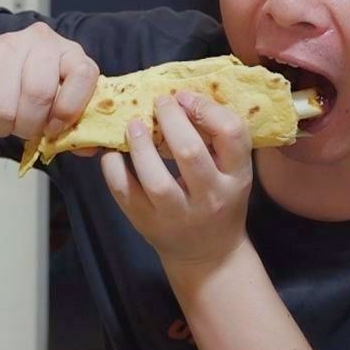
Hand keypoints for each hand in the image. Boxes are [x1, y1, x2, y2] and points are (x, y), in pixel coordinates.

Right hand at [0, 22, 99, 140]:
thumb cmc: (18, 84)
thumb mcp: (52, 100)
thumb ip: (72, 124)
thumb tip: (89, 149)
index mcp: (67, 51)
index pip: (82, 74)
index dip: (69, 109)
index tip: (54, 128)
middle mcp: (38, 41)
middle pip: (39, 94)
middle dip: (30, 126)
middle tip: (24, 129)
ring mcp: (5, 45)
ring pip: (6, 107)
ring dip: (4, 127)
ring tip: (3, 122)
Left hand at [100, 91, 253, 267]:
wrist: (208, 254)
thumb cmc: (220, 200)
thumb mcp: (232, 171)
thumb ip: (217, 139)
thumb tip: (182, 95)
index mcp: (236, 177)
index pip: (232, 135)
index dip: (207, 109)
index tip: (186, 98)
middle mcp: (210, 198)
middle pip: (190, 153)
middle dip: (172, 120)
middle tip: (160, 102)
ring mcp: (177, 215)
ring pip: (156, 180)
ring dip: (141, 146)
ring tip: (133, 123)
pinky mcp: (147, 224)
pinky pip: (125, 193)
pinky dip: (113, 168)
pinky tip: (113, 151)